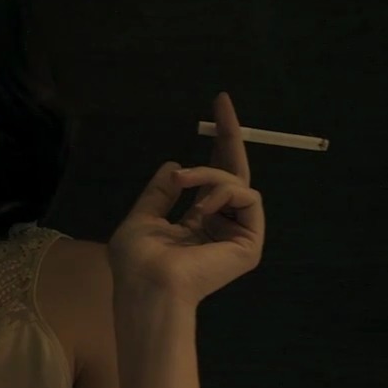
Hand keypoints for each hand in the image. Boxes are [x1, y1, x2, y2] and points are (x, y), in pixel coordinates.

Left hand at [108, 92, 265, 306]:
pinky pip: (247, 196)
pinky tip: (200, 207)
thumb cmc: (137, 261)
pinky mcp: (250, 241)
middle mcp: (220, 225)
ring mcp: (238, 233)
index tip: (216, 109)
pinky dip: (222, 192)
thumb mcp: (142, 217)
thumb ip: (159, 192)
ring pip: (236, 181)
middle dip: (229, 135)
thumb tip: (174, 166)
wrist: (148, 286)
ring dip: (208, 174)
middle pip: (233, 173)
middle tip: (221, 101)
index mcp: (197, 223)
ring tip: (181, 182)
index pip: (211, 180)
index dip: (215, 146)